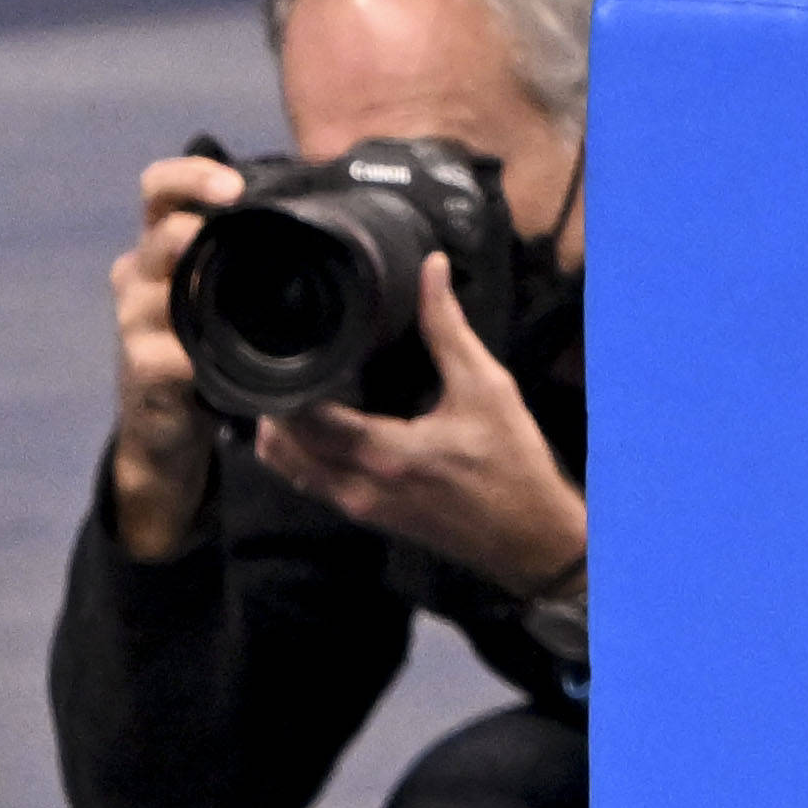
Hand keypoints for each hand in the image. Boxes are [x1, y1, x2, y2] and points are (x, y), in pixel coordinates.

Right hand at [104, 151, 246, 563]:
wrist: (166, 434)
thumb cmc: (203, 359)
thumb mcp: (223, 305)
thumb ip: (243, 267)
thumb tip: (319, 228)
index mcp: (161, 250)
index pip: (160, 190)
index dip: (191, 175)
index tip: (233, 185)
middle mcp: (140, 275)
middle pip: (158, 223)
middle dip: (196, 208)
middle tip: (238, 203)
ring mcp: (135, 319)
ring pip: (159, 280)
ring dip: (195, 273)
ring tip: (230, 280)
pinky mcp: (141, 365)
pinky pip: (169, 350)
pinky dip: (196, 353)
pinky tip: (220, 358)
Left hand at [257, 264, 585, 595]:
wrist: (531, 540)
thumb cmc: (513, 465)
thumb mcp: (486, 388)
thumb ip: (448, 328)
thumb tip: (432, 267)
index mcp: (385, 452)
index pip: (304, 417)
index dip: (286, 380)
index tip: (285, 341)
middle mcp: (360, 486)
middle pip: (282, 445)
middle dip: (276, 402)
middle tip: (286, 357)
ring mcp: (359, 507)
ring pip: (290, 468)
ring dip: (284, 430)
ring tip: (299, 385)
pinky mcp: (367, 516)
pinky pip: (311, 482)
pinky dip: (302, 454)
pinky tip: (318, 422)